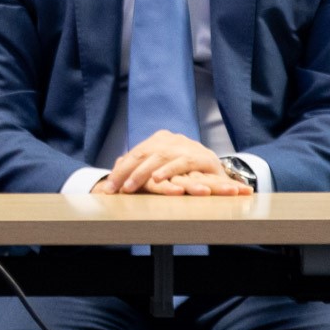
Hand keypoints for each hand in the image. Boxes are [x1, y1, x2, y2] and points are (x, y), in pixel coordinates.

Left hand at [98, 130, 251, 195]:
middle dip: (125, 172)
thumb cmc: (189, 173)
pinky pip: (183, 163)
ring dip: (142, 173)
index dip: (120, 170)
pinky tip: (157, 179)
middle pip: (143, 153)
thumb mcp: (164, 168)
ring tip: (129, 186)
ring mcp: (189, 146)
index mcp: (160, 140)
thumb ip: (143, 167)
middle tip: (113, 189)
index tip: (107, 188)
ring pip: (160, 156)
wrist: (222, 174)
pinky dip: (169, 170)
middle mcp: (173, 140)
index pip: (135, 154)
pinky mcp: (204, 158)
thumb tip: (115, 169)